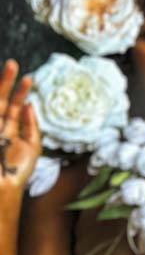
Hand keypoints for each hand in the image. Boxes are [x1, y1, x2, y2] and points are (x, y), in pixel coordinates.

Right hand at [0, 59, 41, 192]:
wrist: (1, 190)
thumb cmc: (16, 173)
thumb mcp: (31, 147)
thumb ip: (32, 125)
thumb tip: (31, 104)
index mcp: (6, 131)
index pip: (13, 107)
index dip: (19, 92)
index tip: (28, 78)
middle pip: (0, 101)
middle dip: (6, 82)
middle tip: (13, 63)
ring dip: (1, 86)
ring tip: (11, 68)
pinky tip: (0, 94)